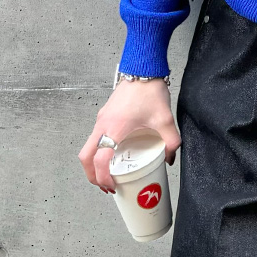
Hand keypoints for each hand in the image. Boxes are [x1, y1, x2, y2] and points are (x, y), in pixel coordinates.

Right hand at [77, 79, 181, 193]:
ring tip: (109, 172)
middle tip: (106, 184)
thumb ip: (171, 141)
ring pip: (88, 147)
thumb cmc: (149, 91)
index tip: (112, 186)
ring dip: (94, 163)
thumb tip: (170, 158)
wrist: (142, 70)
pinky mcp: (104, 114)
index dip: (103, 177)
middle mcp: (103, 125)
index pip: (100, 160)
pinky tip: (114, 152)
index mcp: (115, 129)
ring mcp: (101, 119)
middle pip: (85, 157)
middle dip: (92, 175)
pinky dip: (99, 149)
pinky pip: (95, 137)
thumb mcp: (165, 119)